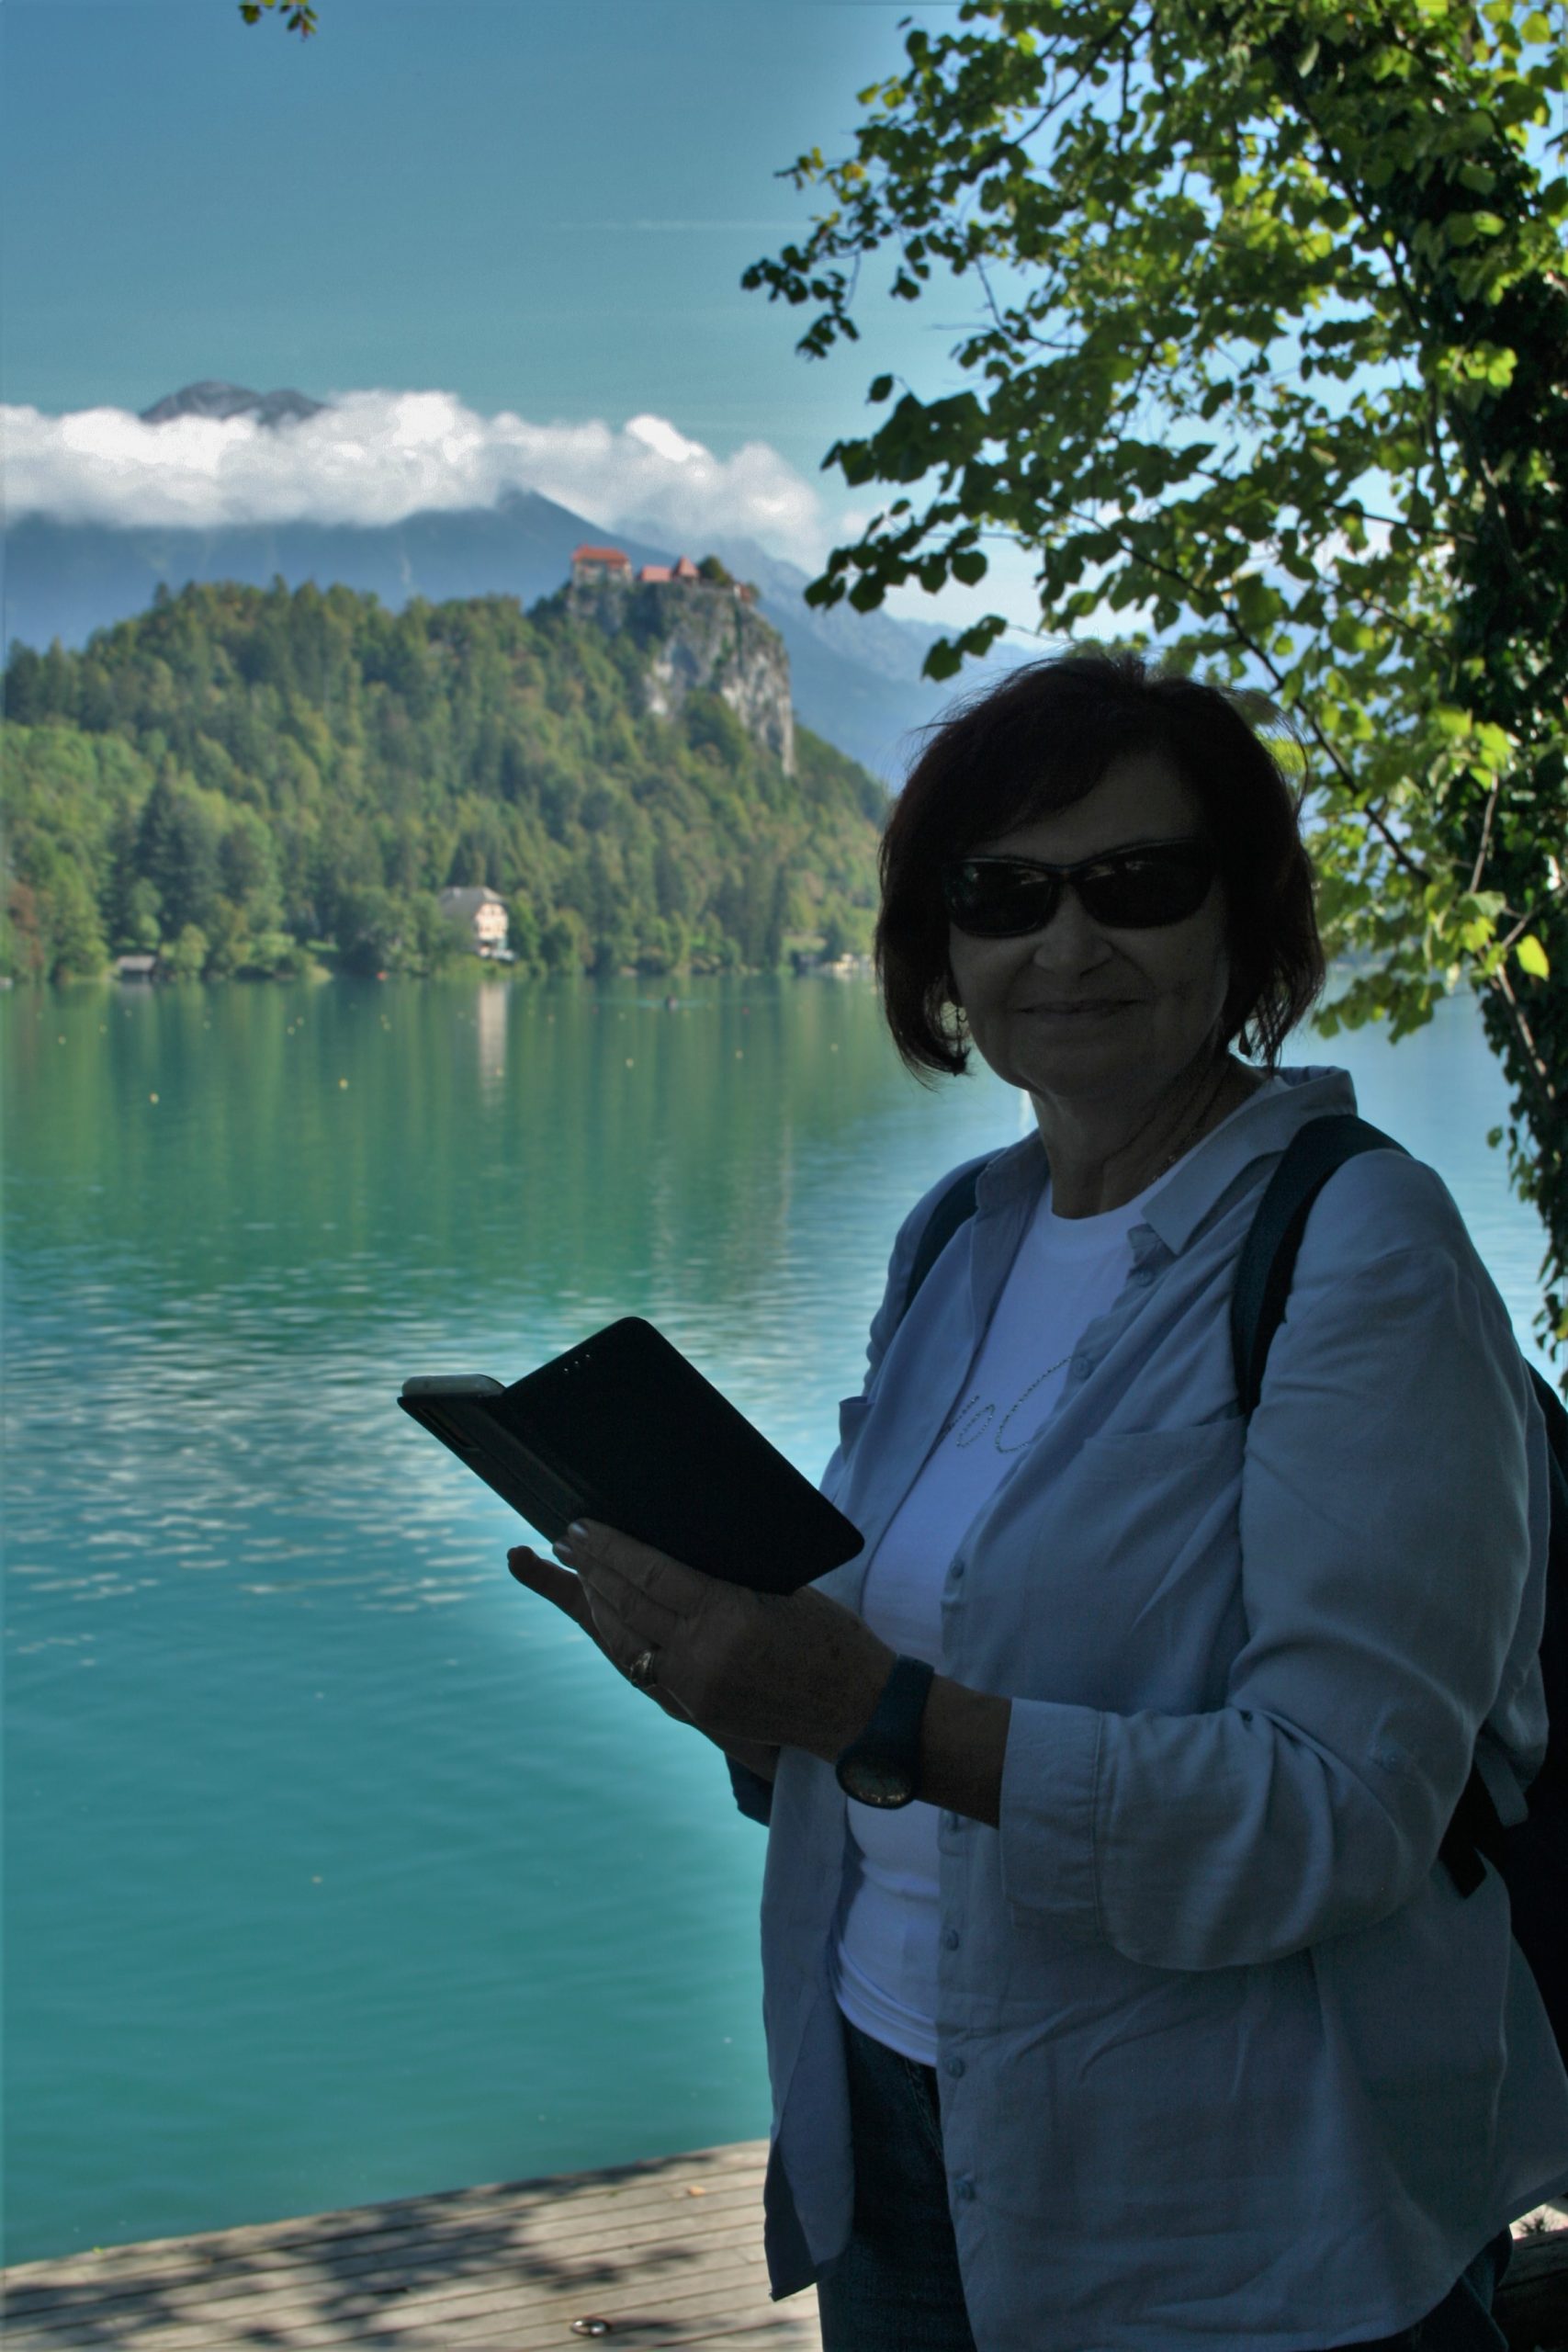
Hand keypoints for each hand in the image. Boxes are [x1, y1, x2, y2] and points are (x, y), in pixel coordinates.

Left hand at [507, 1521, 894, 1763]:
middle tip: (565, 1539)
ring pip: (625, 1641)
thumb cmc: (833, 1639)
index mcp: (728, 1616)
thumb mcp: (785, 1590)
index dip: (609, 1549)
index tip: (581, 1527)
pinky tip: (606, 1618)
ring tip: (573, 1572)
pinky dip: (621, 1638)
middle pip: (628, 1605)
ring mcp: (696, 1688)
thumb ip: (728, 1576)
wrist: (859, 1712)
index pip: (651, 1574)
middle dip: (590, 1569)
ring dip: (594, 1603)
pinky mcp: (698, 1710)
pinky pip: (644, 1668)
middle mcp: (703, 1655)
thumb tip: (675, 1543)